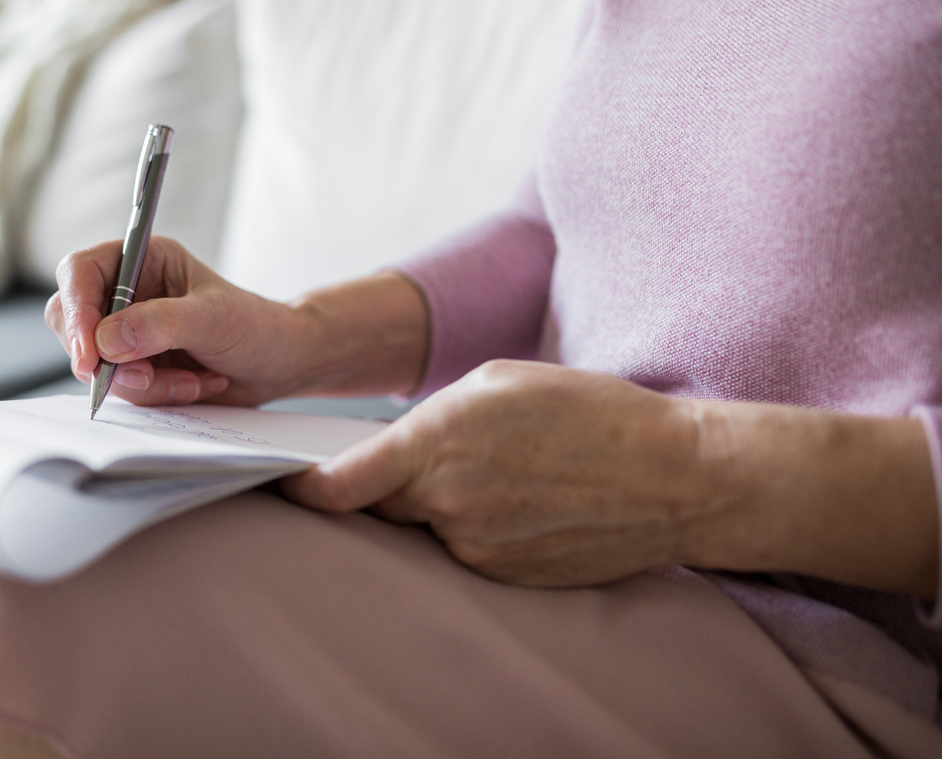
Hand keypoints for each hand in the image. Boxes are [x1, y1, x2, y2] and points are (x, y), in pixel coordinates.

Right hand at [47, 237, 302, 405]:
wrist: (280, 363)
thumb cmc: (255, 326)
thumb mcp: (212, 319)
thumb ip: (160, 324)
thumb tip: (107, 340)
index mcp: (141, 258)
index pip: (80, 273)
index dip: (76, 312)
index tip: (90, 355)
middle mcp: (126, 292)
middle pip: (72, 322)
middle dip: (106, 359)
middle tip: (146, 378)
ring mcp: (126, 332)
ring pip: (96, 365)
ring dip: (146, 384)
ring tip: (194, 378)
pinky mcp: (134, 366)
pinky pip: (121, 390)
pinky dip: (158, 396)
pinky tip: (195, 385)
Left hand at [283, 359, 939, 597]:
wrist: (675, 478)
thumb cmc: (589, 410)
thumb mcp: (500, 381)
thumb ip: (429, 417)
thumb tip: (386, 449)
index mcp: (439, 443)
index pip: (338, 486)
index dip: (302, 487)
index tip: (285, 478)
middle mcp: (449, 504)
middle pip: (379, 505)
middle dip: (378, 484)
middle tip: (405, 459)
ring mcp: (478, 549)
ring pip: (425, 527)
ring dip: (435, 503)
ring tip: (493, 471)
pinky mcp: (506, 577)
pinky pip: (464, 550)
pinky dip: (471, 527)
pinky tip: (516, 500)